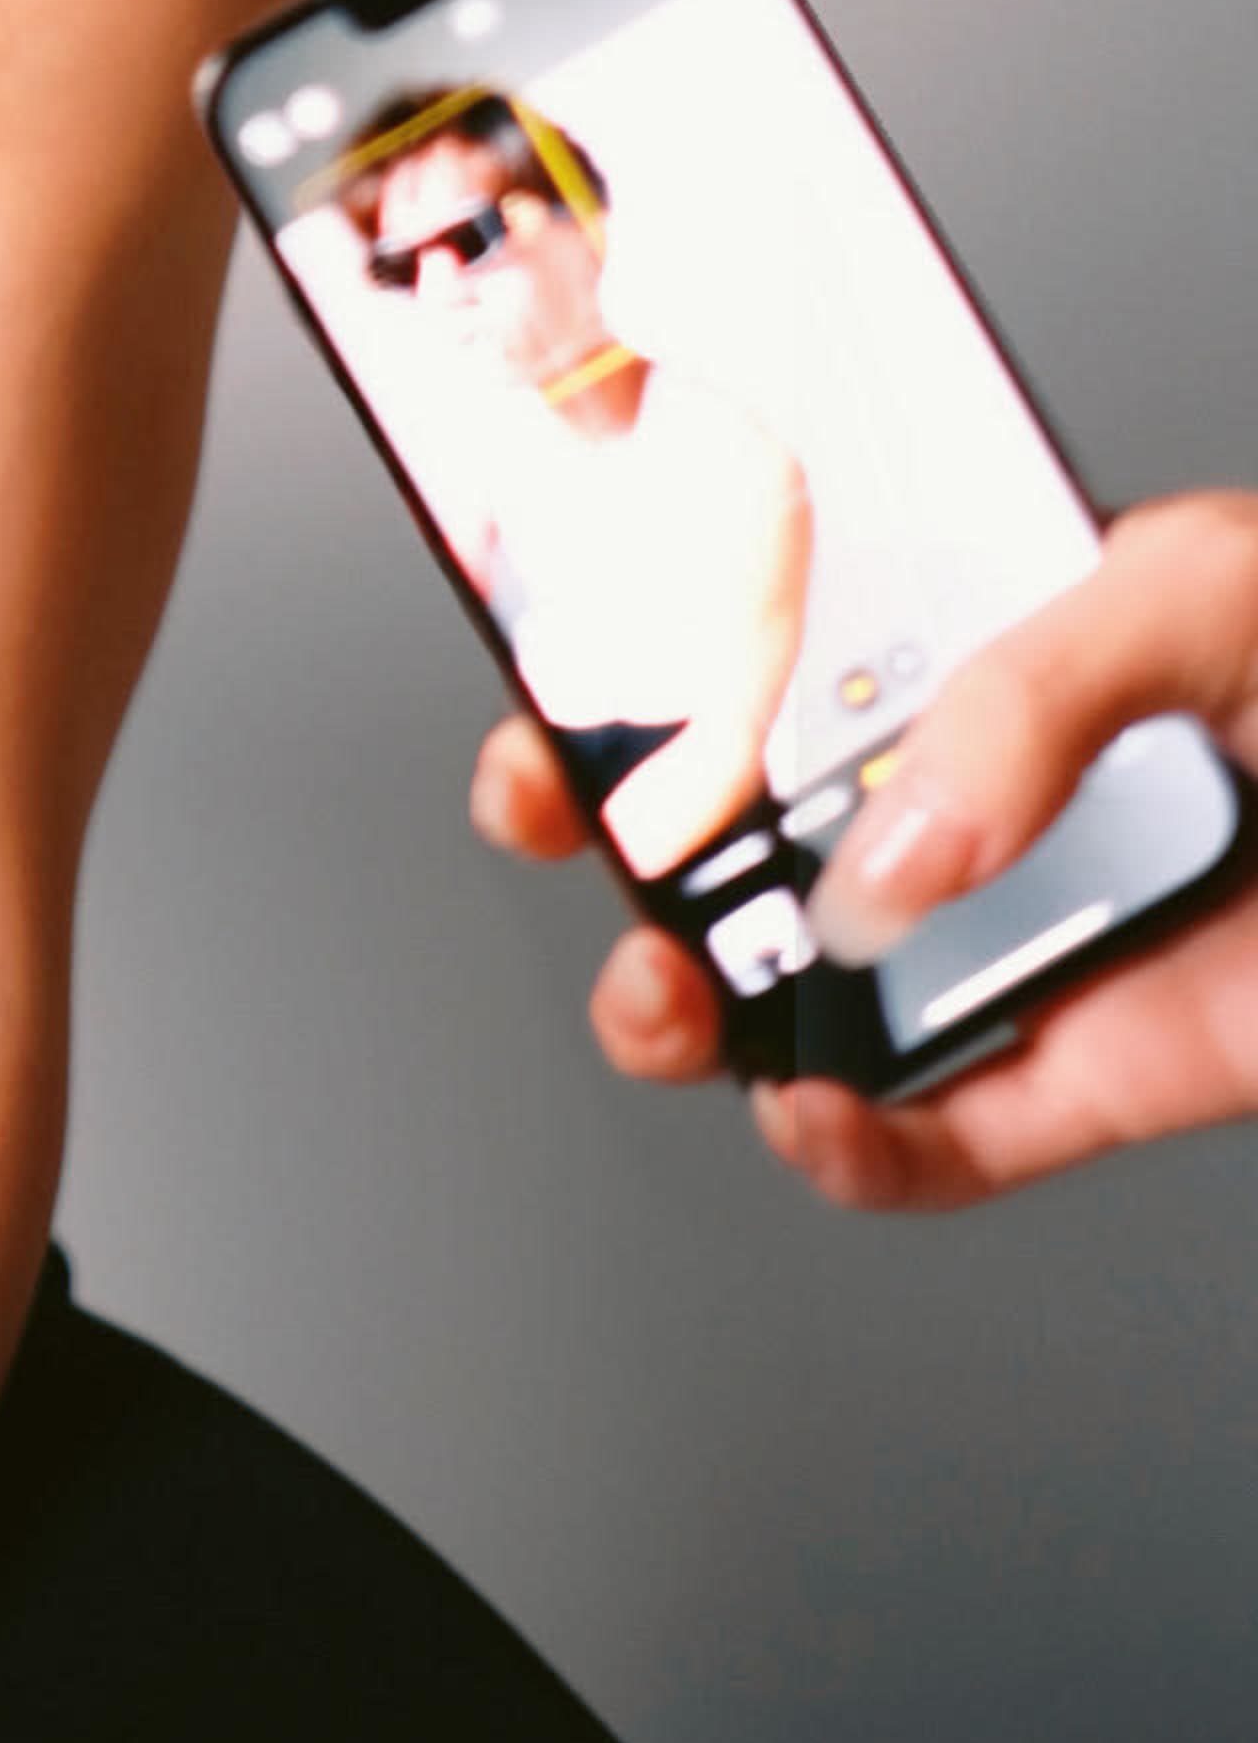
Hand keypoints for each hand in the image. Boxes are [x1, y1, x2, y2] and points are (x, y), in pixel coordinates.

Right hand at [470, 488, 1257, 1203]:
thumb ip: (1029, 686)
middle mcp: (991, 786)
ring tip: (678, 994)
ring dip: (700, 1006)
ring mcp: (1035, 932)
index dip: (635, 666)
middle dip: (620, 838)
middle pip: (751, 825)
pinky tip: (818, 1111)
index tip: (550, 685)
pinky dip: (865, 1152)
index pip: (766, 641)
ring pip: (813, 991)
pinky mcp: (1107, 1067)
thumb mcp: (1203, 590)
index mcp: (987, 634)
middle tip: (568, 830)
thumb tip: (895, 831)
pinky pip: (951, 1136)